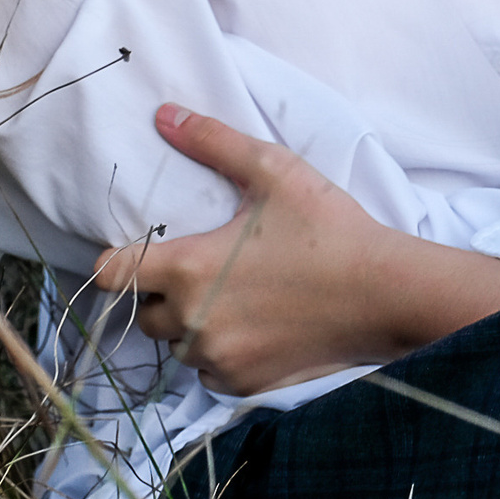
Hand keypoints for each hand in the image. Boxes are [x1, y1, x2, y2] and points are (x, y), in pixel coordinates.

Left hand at [90, 105, 499, 394]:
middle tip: (196, 270)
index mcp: (189, 268)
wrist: (388, 295)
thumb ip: (213, 141)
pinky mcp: (246, 384)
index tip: (138, 252)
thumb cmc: (330, 229)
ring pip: (177, 346)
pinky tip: (250, 327)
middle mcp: (194, 321)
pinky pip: (210, 373)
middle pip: (142, 314)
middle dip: (159, 294)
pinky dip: (219, 353)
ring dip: (188, 326)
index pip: (111, 275)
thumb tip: (164, 114)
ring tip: (225, 299)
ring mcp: (220, 358)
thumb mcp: (274, 171)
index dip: (117, 261)